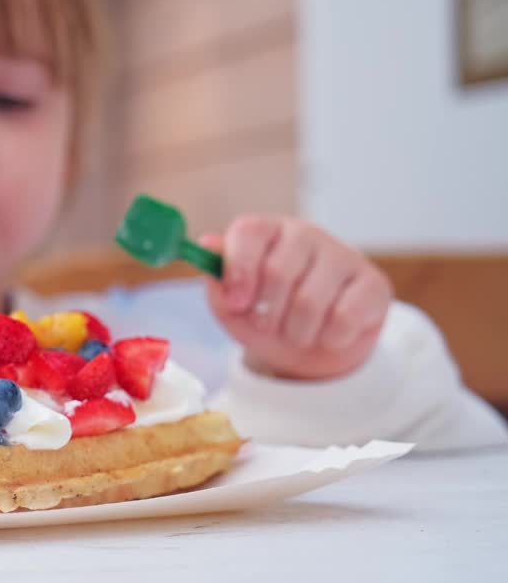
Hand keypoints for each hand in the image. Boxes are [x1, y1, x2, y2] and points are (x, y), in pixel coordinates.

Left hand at [201, 216, 392, 380]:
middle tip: (268, 325)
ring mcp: (343, 255)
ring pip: (310, 301)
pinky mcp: (374, 283)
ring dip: (296, 332)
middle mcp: (305, 234)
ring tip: (295, 332)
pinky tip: (328, 333)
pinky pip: (346, 317)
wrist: (309, 349)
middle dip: (267, 314)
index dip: (239, 270)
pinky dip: (329, 338)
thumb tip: (207, 245)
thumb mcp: (231, 306)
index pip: (249, 232)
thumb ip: (217, 279)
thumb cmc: (265, 317)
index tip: (236, 303)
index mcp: (267, 232)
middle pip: (278, 271)